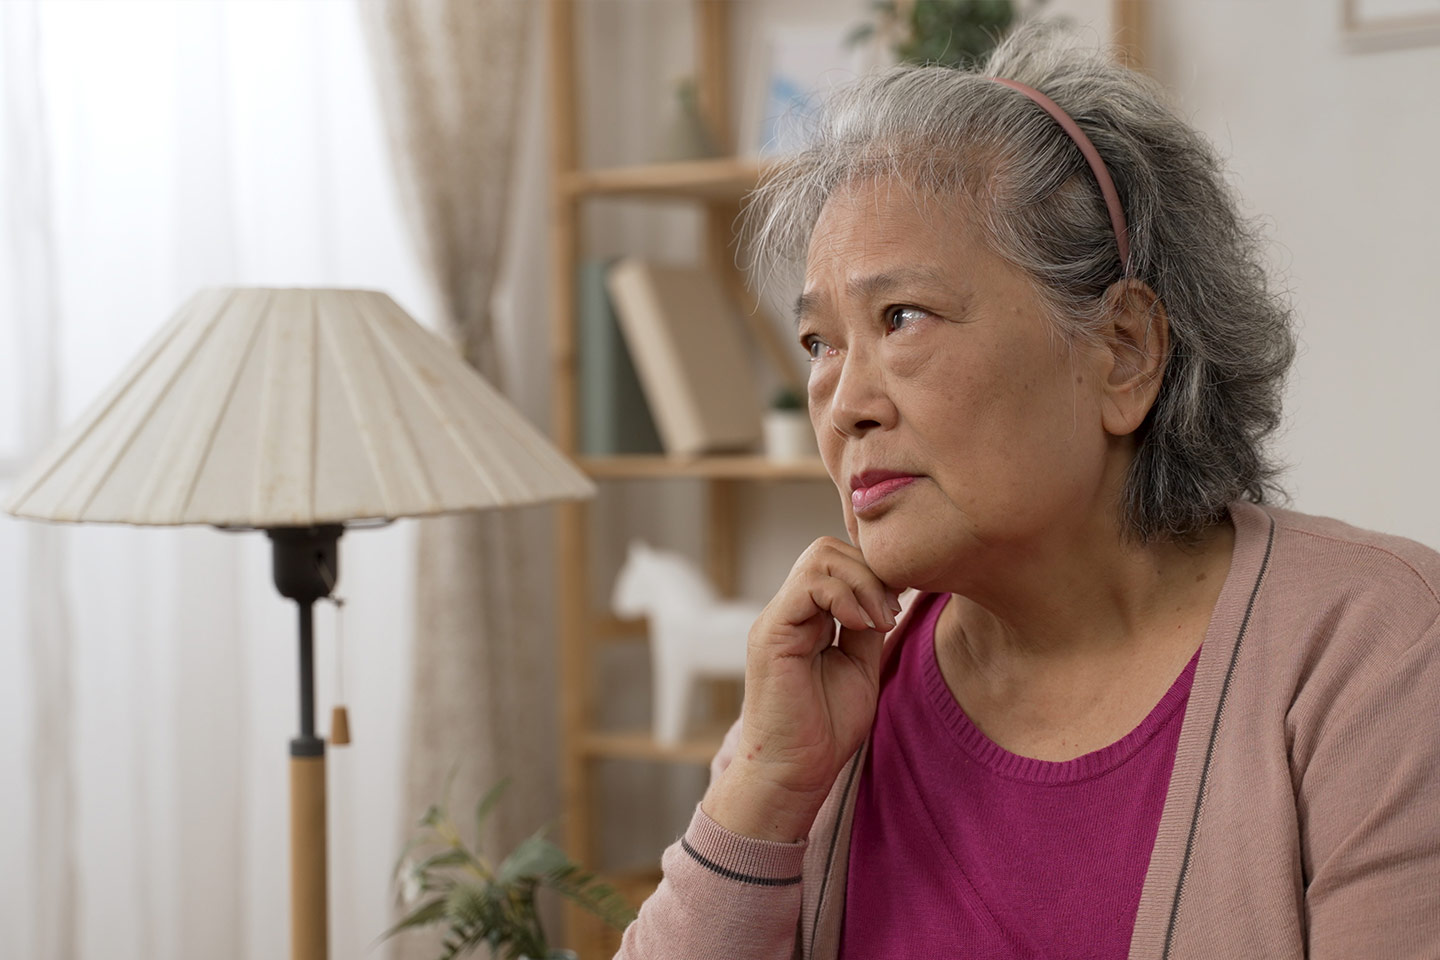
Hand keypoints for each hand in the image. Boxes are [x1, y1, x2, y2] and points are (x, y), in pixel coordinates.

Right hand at [703, 537, 900, 840]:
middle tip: (890, 615)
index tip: (899, 605)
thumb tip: (888, 590)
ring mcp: (778, 618)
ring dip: (861, 583)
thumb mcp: (860, 666)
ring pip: (819, 557)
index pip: (838, 560)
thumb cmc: (825, 729)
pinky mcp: (771, 632)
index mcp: (809, 617)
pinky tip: (859, 626)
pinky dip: (842, 596)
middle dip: (871, 572)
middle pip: (829, 548)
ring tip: (878, 622)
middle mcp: (790, 611)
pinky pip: (808, 585)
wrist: (794, 772)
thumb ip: (867, 625)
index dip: (874, 572)